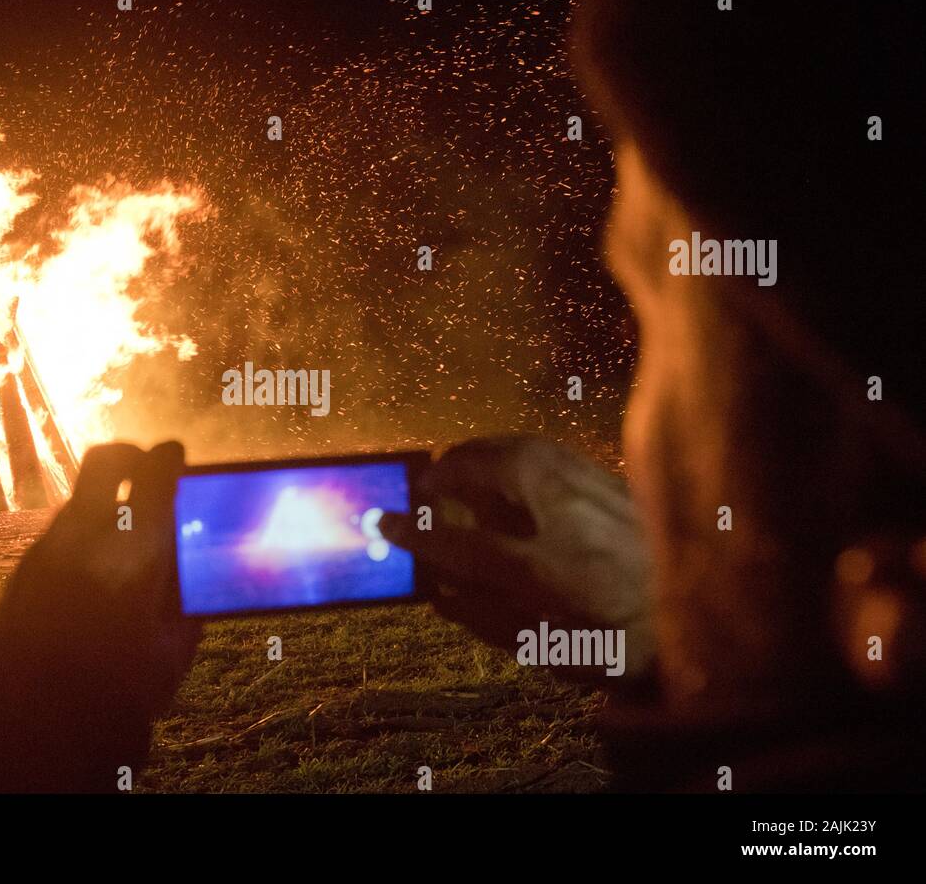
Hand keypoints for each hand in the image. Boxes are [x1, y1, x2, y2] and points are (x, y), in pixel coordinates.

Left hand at [0, 441, 199, 791]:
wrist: (21, 715)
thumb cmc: (108, 688)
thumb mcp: (169, 655)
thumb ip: (185, 611)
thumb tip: (190, 586)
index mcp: (134, 543)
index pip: (155, 470)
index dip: (171, 458)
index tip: (177, 457)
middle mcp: (86, 530)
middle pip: (106, 459)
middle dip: (130, 457)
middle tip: (146, 472)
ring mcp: (47, 545)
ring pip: (80, 500)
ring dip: (104, 507)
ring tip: (123, 545)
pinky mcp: (21, 569)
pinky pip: (58, 537)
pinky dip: (80, 542)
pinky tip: (92, 580)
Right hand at [380, 436, 654, 683]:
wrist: (714, 629)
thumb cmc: (625, 650)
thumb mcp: (549, 652)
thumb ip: (487, 617)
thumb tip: (441, 588)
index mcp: (552, 573)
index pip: (463, 543)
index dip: (418, 534)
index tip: (385, 523)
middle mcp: (576, 518)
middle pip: (496, 467)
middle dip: (451, 469)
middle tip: (425, 480)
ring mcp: (603, 492)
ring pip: (528, 448)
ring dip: (484, 451)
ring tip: (459, 463)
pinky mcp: (621, 483)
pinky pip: (556, 451)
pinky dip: (520, 452)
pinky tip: (511, 467)